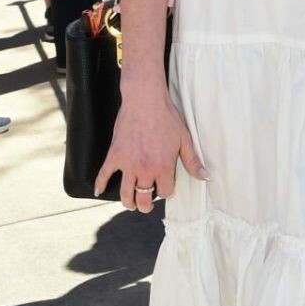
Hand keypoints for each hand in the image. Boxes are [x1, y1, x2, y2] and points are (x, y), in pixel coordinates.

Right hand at [95, 78, 208, 209]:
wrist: (145, 99)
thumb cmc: (167, 117)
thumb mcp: (184, 139)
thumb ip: (192, 161)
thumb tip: (205, 177)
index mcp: (164, 167)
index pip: (165, 193)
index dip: (166, 192)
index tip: (164, 187)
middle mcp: (145, 169)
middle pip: (144, 198)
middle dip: (145, 205)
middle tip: (145, 205)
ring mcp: (128, 163)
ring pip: (125, 193)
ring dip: (128, 202)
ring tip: (131, 203)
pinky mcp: (114, 154)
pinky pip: (104, 174)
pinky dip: (100, 184)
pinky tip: (99, 191)